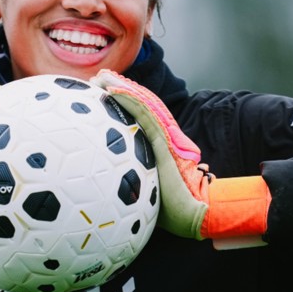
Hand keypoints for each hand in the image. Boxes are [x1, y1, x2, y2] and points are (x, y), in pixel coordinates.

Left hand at [91, 70, 269, 248]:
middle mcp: (162, 136)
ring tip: (102, 78)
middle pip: (139, 105)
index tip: (101, 94)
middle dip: (118, 89)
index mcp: (158, 145)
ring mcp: (164, 137)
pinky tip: (113, 90)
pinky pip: (144, 115)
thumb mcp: (147, 189)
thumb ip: (136, 179)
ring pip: (140, 104)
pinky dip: (129, 100)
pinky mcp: (164, 141)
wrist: (195, 214)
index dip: (122, 103)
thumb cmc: (173, 208)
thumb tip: (114, 185)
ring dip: (120, 88)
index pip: (138, 117)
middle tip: (97, 78)